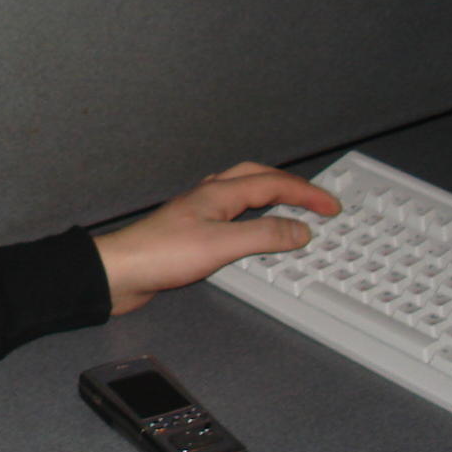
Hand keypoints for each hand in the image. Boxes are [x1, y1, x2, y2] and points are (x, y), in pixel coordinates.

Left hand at [93, 162, 339, 315]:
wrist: (119, 273)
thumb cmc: (160, 255)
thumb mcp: (220, 245)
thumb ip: (263, 236)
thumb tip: (300, 230)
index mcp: (218, 193)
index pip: (272, 184)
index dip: (306, 193)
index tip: (332, 206)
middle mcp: (208, 198)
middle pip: (257, 178)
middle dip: (290, 186)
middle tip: (316, 200)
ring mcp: (198, 214)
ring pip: (242, 194)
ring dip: (270, 197)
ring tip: (292, 208)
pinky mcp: (190, 234)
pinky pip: (232, 216)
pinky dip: (253, 219)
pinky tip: (253, 234)